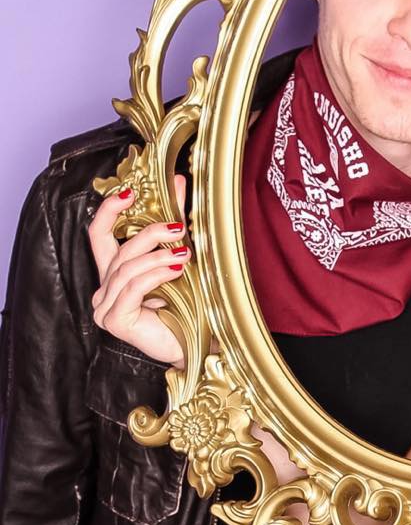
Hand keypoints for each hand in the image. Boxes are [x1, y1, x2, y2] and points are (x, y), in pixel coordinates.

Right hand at [88, 175, 189, 365]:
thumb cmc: (187, 304)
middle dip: (147, 233)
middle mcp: (105, 288)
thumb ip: (174, 222)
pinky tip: (177, 271)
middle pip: (116, 249)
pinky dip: (156, 275)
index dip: (109, 210)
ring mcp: (105, 306)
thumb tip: (180, 181)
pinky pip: (133, 288)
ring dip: (159, 256)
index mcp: (115, 272)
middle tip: (178, 227)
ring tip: (186, 253)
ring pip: (127, 268)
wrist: (197, 343)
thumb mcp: (178, 255)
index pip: (99, 234)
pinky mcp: (114, 321)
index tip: (130, 191)